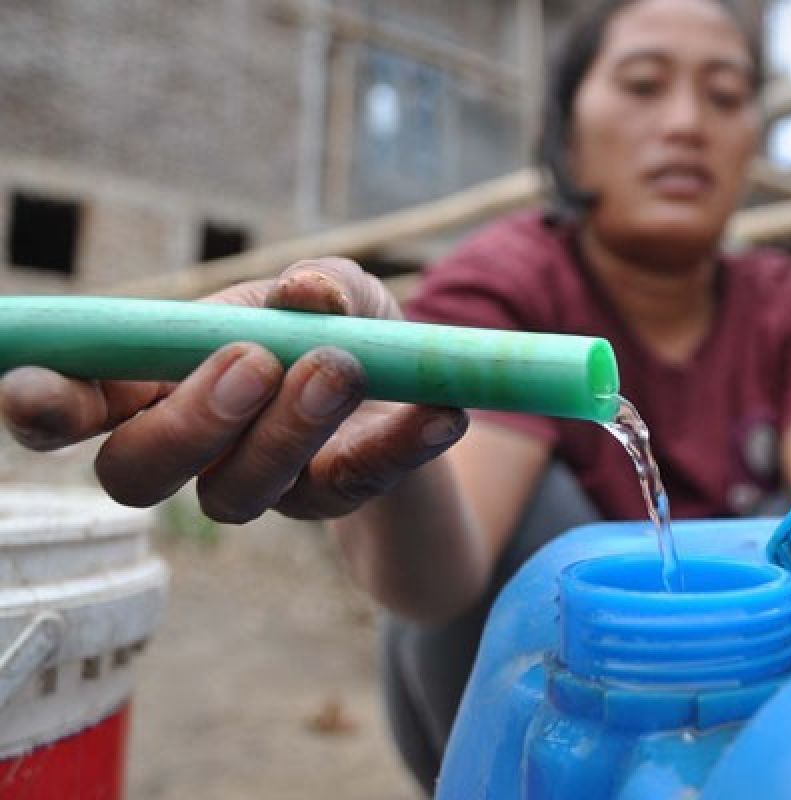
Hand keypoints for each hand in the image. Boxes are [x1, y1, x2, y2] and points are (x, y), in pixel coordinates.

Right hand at [0, 258, 466, 521]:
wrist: (415, 385)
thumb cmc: (340, 325)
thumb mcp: (336, 289)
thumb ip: (320, 283)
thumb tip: (307, 293)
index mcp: (160, 381)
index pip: (72, 410)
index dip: (43, 405)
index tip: (42, 391)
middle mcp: (194, 447)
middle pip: (134, 474)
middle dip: (184, 423)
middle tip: (254, 362)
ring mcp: (260, 485)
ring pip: (234, 494)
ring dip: (286, 429)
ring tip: (341, 366)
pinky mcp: (331, 502)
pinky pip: (353, 488)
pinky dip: (398, 445)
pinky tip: (439, 413)